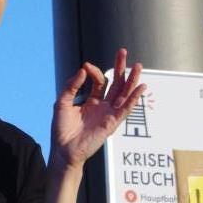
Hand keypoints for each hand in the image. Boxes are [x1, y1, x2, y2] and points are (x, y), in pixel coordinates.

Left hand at [50, 48, 144, 171]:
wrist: (63, 150)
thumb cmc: (61, 129)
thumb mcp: (62, 102)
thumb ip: (72, 86)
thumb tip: (82, 69)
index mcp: (92, 102)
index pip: (99, 82)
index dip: (95, 72)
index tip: (86, 67)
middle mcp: (103, 107)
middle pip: (116, 84)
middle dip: (120, 68)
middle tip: (123, 52)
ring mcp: (109, 114)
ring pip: (124, 94)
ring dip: (131, 80)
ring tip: (138, 66)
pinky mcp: (112, 123)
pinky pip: (126, 109)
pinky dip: (134, 98)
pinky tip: (141, 87)